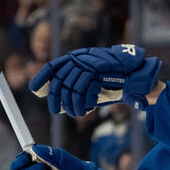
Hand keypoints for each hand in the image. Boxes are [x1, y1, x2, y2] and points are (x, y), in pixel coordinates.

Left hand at [29, 45, 161, 115]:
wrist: (134, 77)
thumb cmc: (110, 84)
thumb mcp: (87, 87)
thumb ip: (71, 90)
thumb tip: (50, 99)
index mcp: (76, 59)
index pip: (53, 67)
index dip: (42, 78)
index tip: (35, 91)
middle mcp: (81, 58)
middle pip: (60, 80)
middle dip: (57, 98)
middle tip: (57, 110)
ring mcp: (90, 62)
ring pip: (72, 87)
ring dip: (74, 105)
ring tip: (80, 111)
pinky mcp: (99, 68)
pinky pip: (85, 89)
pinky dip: (85, 102)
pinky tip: (90, 106)